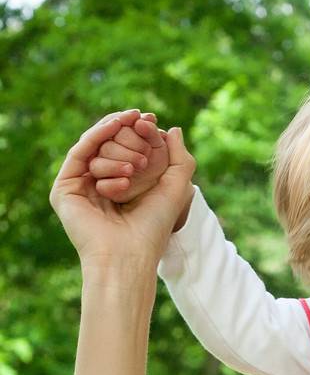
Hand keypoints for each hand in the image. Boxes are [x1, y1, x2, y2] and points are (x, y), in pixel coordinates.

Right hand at [50, 111, 196, 267]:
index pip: (124, 150)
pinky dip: (96, 136)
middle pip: (108, 145)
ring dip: (117, 140)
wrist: (130, 255)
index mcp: (120, 188)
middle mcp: (98, 187)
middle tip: (144, 121)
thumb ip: (180, 159)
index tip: (151, 119)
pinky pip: (80, 153)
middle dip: (127, 131)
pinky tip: (115, 126)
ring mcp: (79, 188)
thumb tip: (173, 129)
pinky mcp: (64, 190)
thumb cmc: (153, 228)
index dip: (136, 131)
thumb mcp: (176, 188)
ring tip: (136, 144)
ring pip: (94, 147)